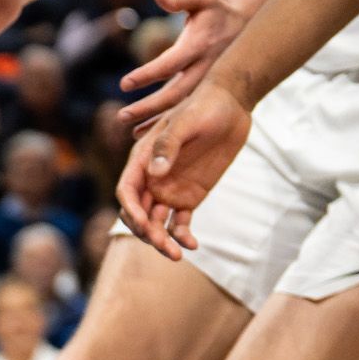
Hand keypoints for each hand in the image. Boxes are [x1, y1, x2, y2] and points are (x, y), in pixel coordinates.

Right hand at [117, 81, 252, 259]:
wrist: (231, 105)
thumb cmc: (204, 106)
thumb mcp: (185, 120)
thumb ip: (169, 145)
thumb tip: (156, 174)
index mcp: (142, 160)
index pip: (127, 191)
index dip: (131, 210)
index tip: (145, 223)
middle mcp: (151, 180)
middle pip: (138, 214)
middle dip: (147, 232)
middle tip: (164, 245)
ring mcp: (168, 191)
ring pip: (156, 224)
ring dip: (162, 241)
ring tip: (178, 254)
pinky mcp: (188, 198)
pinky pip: (179, 223)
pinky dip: (182, 236)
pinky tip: (193, 246)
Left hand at [118, 0, 249, 131]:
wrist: (249, 23)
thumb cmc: (216, 8)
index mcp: (199, 46)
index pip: (170, 64)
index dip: (147, 74)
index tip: (124, 84)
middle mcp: (205, 68)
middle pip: (175, 94)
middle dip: (148, 107)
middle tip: (121, 116)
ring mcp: (208, 83)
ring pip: (181, 108)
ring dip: (156, 121)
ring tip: (132, 133)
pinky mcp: (206, 91)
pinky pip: (185, 111)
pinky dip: (167, 124)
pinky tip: (146, 134)